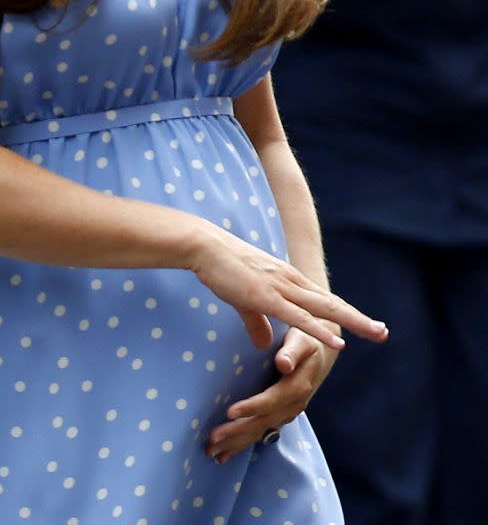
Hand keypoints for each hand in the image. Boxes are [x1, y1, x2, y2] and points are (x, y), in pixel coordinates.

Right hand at [193, 222, 387, 351]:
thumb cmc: (223, 269)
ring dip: (352, 322)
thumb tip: (265, 343)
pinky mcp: (266, 297)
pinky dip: (320, 331)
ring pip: (324, 309)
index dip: (346, 312)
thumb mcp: (243, 299)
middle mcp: (291, 282)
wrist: (206, 247)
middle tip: (383, 332)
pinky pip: (299, 318)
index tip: (367, 324)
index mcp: (288, 281)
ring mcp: (281, 288)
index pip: (323, 299)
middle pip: (332, 304)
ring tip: (375, 334)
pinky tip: (337, 342)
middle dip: (359, 319)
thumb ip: (257, 322)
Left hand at [205, 328, 337, 462]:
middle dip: (237, 432)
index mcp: (298, 385)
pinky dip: (243, 443)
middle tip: (212, 439)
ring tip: (212, 452)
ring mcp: (287, 412)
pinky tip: (226, 454)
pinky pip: (261, 432)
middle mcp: (293, 404)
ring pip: (260, 431)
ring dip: (236, 443)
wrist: (322, 351)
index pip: (273, 400)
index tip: (230, 412)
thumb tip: (283, 363)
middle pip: (263, 421)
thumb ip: (292, 351)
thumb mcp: (302, 339)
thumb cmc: (306, 338)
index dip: (252, 407)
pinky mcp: (281, 415)